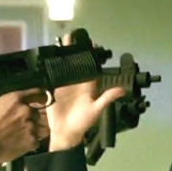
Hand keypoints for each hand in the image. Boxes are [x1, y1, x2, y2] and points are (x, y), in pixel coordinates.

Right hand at [0, 89, 42, 163]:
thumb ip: (3, 104)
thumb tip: (5, 105)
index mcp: (16, 99)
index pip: (38, 93)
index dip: (41, 98)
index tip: (42, 101)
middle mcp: (27, 111)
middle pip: (41, 113)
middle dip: (35, 117)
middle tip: (27, 123)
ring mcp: (31, 126)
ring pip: (43, 126)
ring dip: (38, 129)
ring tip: (28, 133)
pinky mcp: (33, 141)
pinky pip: (38, 140)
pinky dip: (33, 142)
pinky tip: (24, 143)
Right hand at [47, 33, 124, 150]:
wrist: (65, 133)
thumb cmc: (83, 123)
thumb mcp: (96, 110)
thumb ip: (107, 98)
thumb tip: (122, 90)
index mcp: (88, 87)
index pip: (91, 69)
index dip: (92, 57)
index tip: (92, 44)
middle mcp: (77, 84)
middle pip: (76, 64)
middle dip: (75, 51)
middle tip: (74, 37)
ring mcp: (65, 86)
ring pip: (64, 67)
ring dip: (63, 56)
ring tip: (62, 42)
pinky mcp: (54, 89)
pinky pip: (53, 75)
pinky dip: (51, 67)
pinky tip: (49, 57)